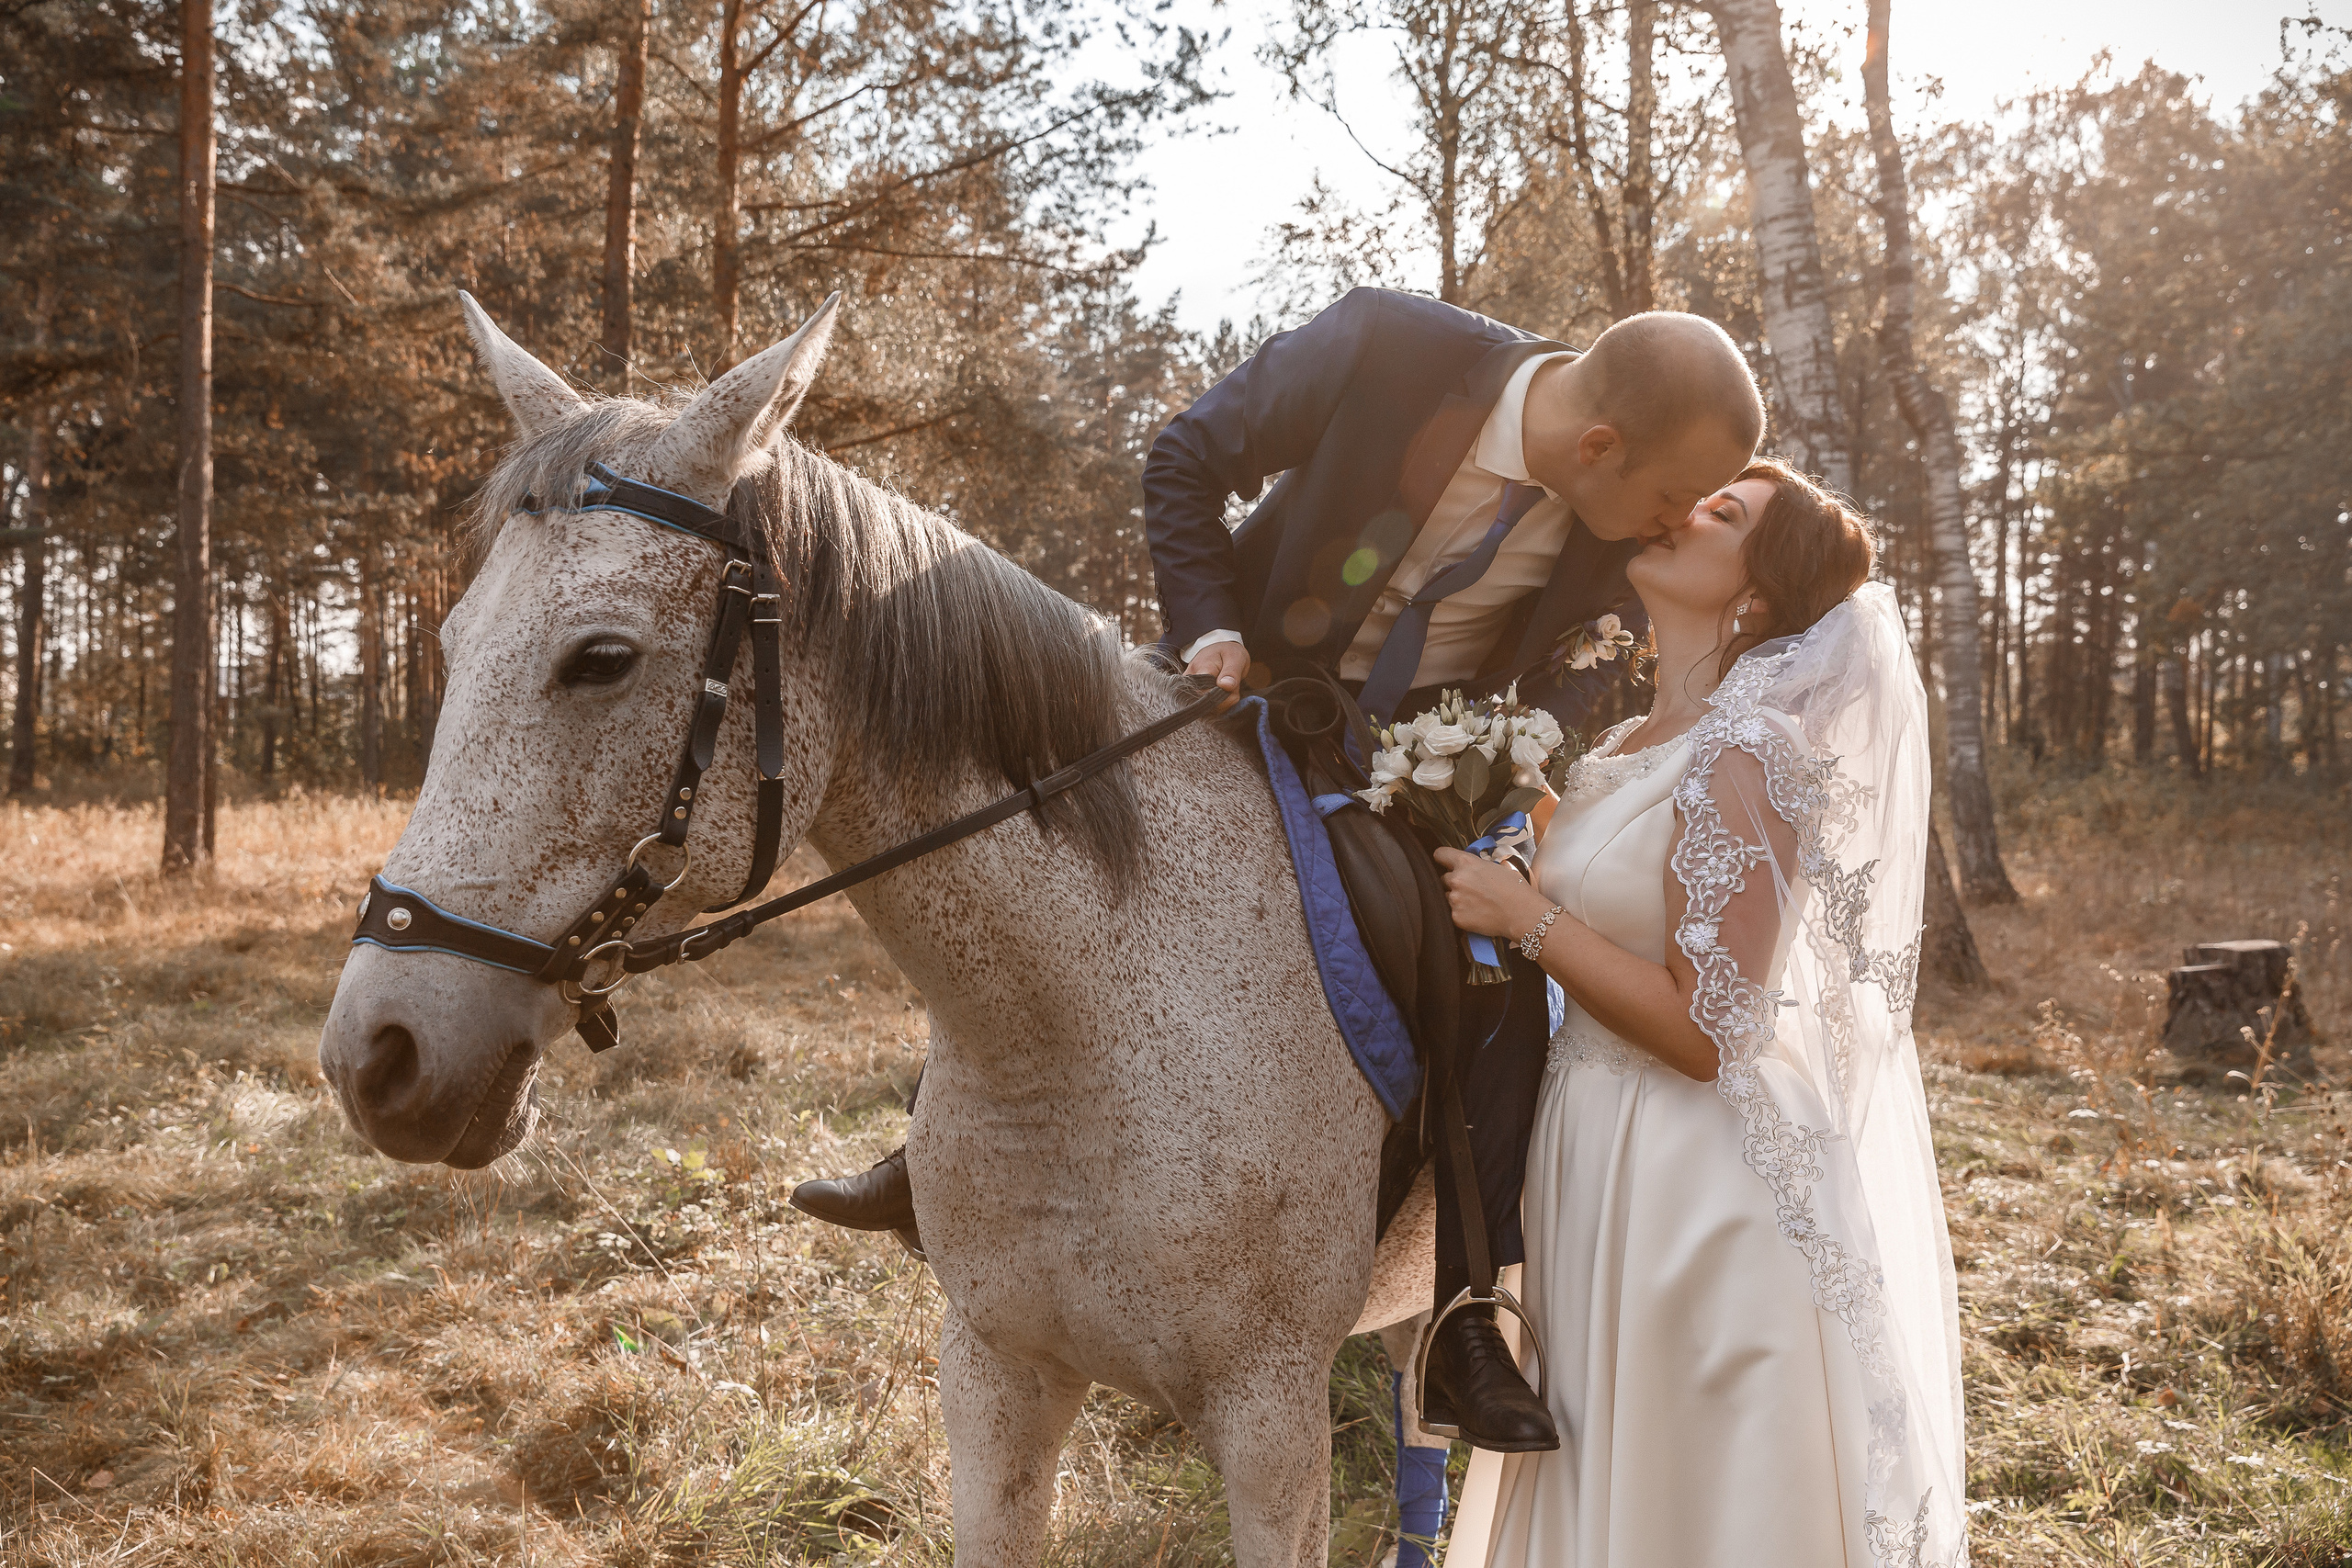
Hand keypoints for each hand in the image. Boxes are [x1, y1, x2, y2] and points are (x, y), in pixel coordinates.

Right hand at [1185, 640, 1250, 704]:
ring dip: (1224, 702)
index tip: (1232, 689)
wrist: (1219, 650)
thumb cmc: (1228, 653)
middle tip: (1232, 684)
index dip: (1221, 697)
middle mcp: (1189, 681)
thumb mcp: (1235, 657)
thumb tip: (1225, 686)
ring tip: (1227, 685)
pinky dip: (1220, 704)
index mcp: (1200, 668)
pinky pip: (1208, 709)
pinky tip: (1222, 692)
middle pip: (1207, 703)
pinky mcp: (1192, 696)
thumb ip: (1231, 672)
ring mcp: (1189, 689)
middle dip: (1225, 699)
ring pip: (1209, 708)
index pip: (1205, 693)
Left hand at [1434, 846, 1553, 939]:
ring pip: (1447, 896)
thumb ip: (1478, 866)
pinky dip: (1461, 913)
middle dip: (1454, 882)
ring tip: (1476, 902)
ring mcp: (1455, 899)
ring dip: (1456, 898)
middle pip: (1443, 878)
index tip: (1443, 862)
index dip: (1442, 858)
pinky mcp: (1456, 916)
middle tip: (1471, 889)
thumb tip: (1472, 868)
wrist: (1521, 913)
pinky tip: (1477, 913)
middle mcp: (1457, 879)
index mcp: (1466, 863)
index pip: (1440, 854)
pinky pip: (1452, 912)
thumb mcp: (1497, 867)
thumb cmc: (1515, 889)